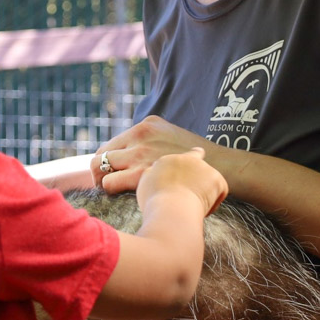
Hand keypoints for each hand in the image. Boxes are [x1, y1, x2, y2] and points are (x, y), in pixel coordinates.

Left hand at [91, 115, 220, 192]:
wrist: (219, 169)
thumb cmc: (199, 162)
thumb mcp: (175, 138)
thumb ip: (156, 142)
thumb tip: (142, 152)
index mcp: (147, 125)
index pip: (114, 142)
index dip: (109, 159)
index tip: (112, 171)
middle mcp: (141, 135)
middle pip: (103, 152)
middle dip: (99, 170)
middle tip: (104, 183)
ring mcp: (141, 153)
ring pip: (100, 165)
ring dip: (101, 179)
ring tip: (107, 190)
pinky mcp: (143, 172)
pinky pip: (110, 181)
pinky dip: (109, 188)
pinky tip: (117, 195)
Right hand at [137, 146, 227, 215]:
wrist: (171, 209)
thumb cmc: (154, 204)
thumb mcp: (144, 187)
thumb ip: (151, 176)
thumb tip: (153, 172)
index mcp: (165, 161)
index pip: (176, 158)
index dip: (181, 163)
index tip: (184, 168)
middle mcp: (184, 159)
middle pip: (196, 155)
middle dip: (198, 164)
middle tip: (200, 172)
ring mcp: (201, 166)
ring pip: (208, 179)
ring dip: (205, 191)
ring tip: (194, 207)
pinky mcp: (215, 178)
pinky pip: (219, 191)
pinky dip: (214, 203)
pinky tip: (203, 210)